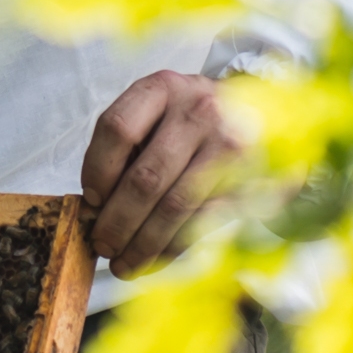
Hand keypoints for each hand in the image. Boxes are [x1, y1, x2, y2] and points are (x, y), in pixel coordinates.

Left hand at [83, 69, 246, 275]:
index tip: (90, 202)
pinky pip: (203, 221)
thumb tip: (96, 207)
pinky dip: (174, 246)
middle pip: (145, 177)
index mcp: (163, 89)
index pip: (117, 129)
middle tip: (101, 246)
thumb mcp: (158, 112)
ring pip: (174, 205)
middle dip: (117, 221)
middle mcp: (197, 111)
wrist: (262, 112)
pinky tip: (155, 258)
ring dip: (143, 243)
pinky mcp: (249, 178)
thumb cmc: (191, 119)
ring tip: (123, 263)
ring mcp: (228, 145)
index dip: (97, 171)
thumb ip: (126, 148)